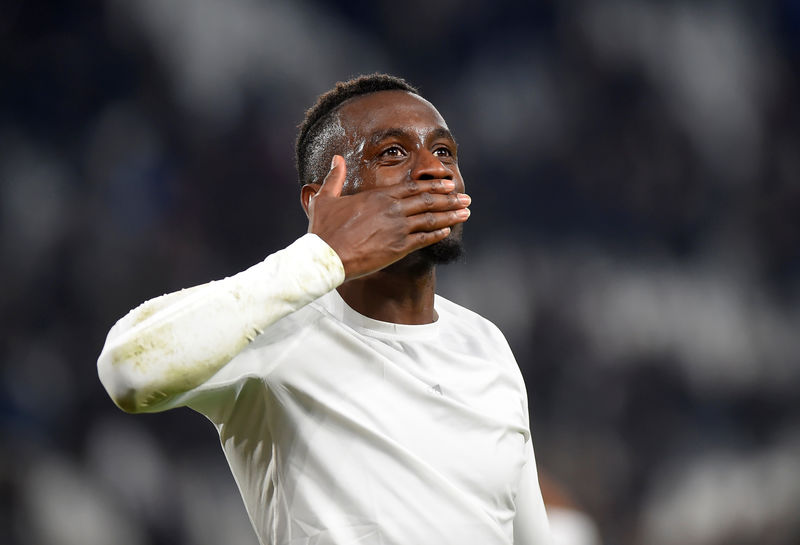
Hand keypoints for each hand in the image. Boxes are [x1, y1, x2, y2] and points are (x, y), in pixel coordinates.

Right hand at [304, 155, 470, 279]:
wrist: (325, 257)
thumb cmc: (324, 230)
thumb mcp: (326, 198)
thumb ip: (335, 177)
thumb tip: (337, 158)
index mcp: (378, 197)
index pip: (413, 188)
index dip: (433, 186)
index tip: (448, 184)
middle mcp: (392, 210)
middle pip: (428, 201)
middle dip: (450, 199)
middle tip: (466, 197)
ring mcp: (397, 229)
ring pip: (430, 219)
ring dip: (451, 215)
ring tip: (466, 212)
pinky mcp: (398, 248)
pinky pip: (424, 239)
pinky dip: (438, 234)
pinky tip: (448, 231)